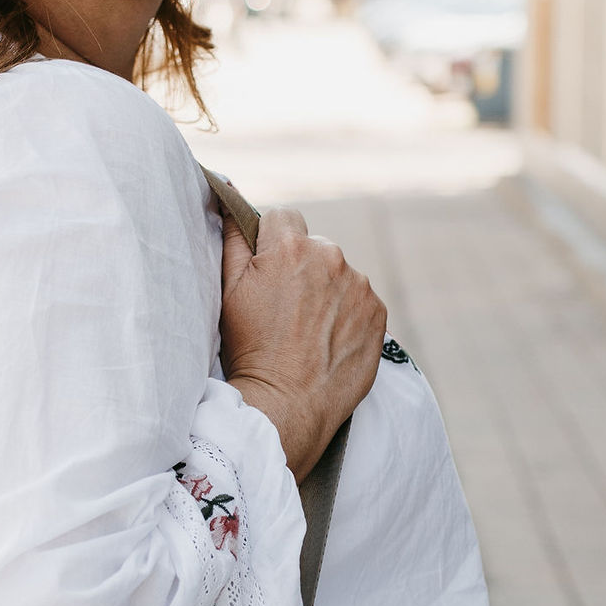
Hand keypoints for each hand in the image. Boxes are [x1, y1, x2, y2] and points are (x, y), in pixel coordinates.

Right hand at [220, 205, 386, 482]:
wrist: (287, 404)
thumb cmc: (250, 348)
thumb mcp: (227, 290)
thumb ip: (232, 237)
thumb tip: (230, 201)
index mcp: (290, 245)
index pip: (283, 218)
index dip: (271, 242)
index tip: (267, 270)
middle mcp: (330, 256)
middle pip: (314, 246)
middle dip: (301, 267)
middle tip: (285, 308)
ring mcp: (359, 284)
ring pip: (340, 274)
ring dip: (327, 290)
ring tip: (307, 329)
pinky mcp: (378, 312)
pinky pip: (361, 300)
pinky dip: (348, 314)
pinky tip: (328, 339)